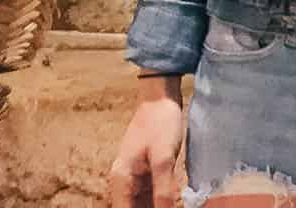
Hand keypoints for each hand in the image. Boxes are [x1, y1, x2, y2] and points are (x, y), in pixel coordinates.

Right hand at [109, 89, 184, 207]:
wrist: (161, 98)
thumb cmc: (160, 123)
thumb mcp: (163, 157)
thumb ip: (163, 188)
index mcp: (122, 181)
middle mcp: (125, 183)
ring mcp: (136, 179)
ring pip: (143, 205)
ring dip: (157, 207)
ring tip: (173, 206)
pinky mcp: (148, 174)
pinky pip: (152, 196)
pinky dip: (160, 203)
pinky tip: (173, 203)